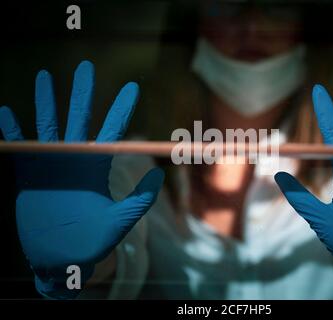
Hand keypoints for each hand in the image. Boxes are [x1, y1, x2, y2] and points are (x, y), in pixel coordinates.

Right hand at [0, 61, 163, 298]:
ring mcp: (52, 166)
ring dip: (45, 101)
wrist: (61, 260)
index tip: (132, 86)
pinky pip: (20, 148)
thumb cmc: (93, 243)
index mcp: (97, 167)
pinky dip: (12, 133)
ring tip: (44, 75)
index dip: (121, 109)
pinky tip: (5, 113)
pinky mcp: (30, 176)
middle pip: (79, 118)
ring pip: (48, 126)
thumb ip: (139, 199)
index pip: (112, 131)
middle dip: (82, 93)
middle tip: (87, 66)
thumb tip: (159, 173)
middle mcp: (76, 161)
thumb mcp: (120, 221)